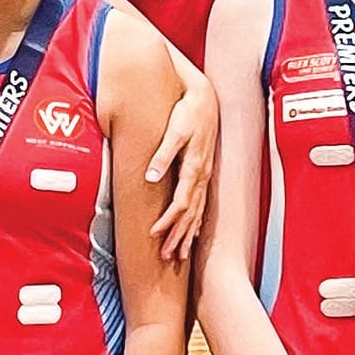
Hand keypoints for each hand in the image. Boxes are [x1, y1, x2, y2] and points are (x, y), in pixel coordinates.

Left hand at [146, 70, 215, 260]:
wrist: (205, 97)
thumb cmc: (188, 111)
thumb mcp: (175, 130)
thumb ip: (163, 154)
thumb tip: (150, 176)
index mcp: (194, 168)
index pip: (180, 203)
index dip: (167, 221)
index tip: (154, 235)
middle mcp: (201, 176)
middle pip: (190, 215)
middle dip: (179, 237)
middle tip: (167, 257)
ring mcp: (204, 176)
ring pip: (197, 213)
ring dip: (188, 234)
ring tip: (179, 253)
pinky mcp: (203, 172)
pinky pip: (201, 204)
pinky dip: (197, 221)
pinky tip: (194, 232)